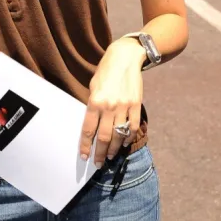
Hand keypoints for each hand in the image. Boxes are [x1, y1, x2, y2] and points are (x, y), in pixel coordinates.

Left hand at [80, 38, 145, 167]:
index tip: (84, 156)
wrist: (125, 57)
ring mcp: (124, 106)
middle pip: (104, 136)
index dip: (85, 145)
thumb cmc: (105, 72)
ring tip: (110, 156)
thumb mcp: (93, 87)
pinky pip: (132, 126)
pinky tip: (124, 143)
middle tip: (98, 163)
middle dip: (100, 153)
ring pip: (119, 135)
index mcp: (95, 101)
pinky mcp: (136, 105)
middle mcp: (109, 106)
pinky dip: (128, 137)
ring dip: (114, 149)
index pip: (88, 129)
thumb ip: (92, 105)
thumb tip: (91, 126)